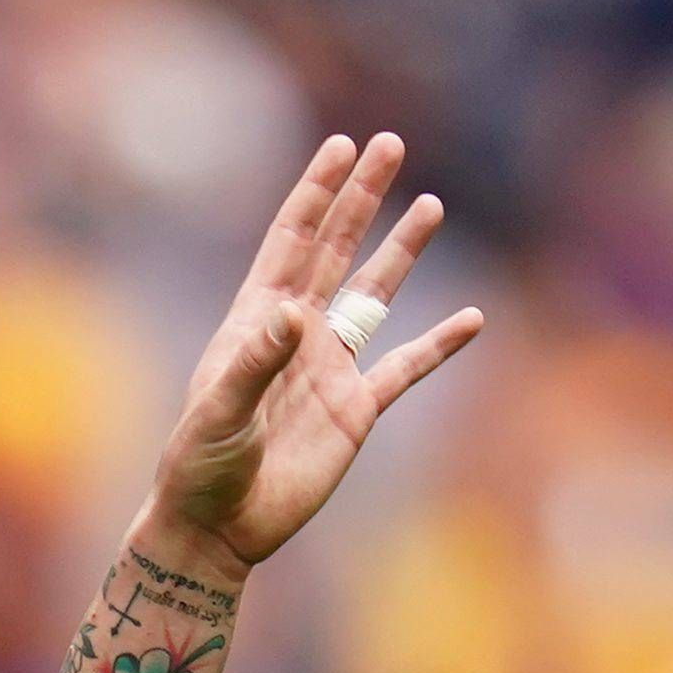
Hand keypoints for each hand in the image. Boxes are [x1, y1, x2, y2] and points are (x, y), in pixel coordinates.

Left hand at [145, 131, 484, 572]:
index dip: (315, 194)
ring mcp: (328, 369)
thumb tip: (293, 312)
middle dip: (361, 198)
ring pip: (373, 296)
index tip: (340, 147)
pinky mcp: (355, 411)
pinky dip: (438, 345)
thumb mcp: (219, 414)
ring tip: (430, 204)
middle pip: (335, 251)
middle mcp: (295, 335)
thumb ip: (255, 361)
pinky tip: (471, 319)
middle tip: (390, 143)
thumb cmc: (201, 468)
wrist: (219, 528)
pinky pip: (404, 368)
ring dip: (401, 252)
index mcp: (255, 323)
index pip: (290, 243)